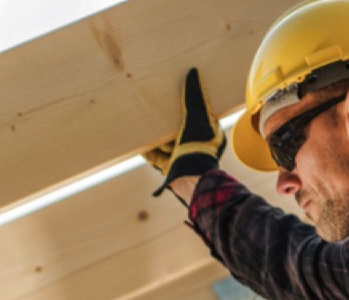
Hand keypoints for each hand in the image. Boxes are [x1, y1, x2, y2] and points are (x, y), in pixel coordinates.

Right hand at [143, 68, 225, 196]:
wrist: (190, 179)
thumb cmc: (199, 146)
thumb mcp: (198, 116)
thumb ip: (195, 96)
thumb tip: (193, 72)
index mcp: (210, 134)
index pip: (199, 115)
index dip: (189, 105)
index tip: (178, 95)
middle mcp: (198, 146)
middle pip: (180, 129)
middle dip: (169, 121)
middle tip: (158, 108)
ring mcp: (184, 158)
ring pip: (168, 143)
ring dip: (157, 136)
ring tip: (145, 123)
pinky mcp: (171, 168)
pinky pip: (157, 158)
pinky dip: (148, 151)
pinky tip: (138, 143)